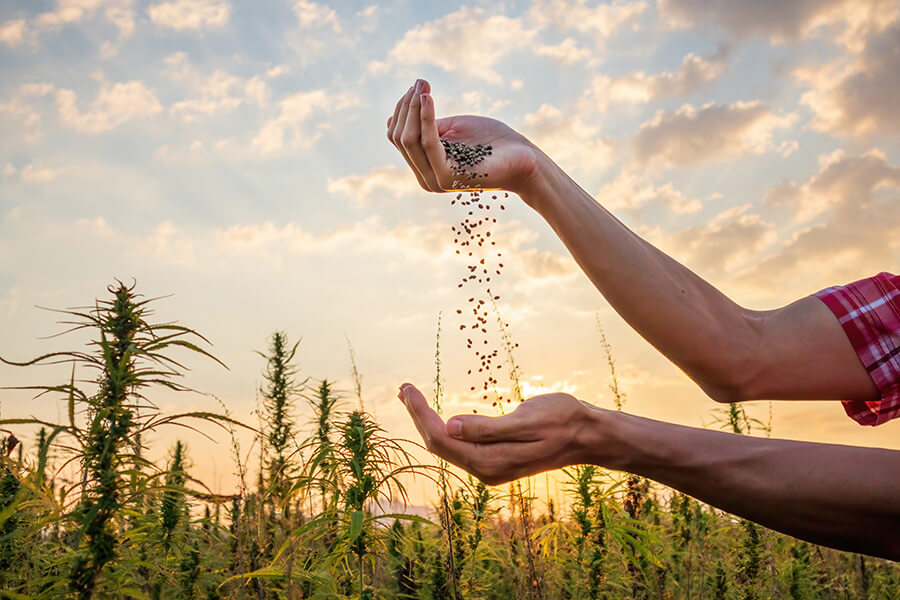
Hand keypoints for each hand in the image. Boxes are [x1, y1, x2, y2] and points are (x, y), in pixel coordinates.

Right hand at [386, 79, 542, 194]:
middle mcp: (426, 177)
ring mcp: (435, 179)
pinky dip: (426, 118)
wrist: (522, 157)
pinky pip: (428, 142)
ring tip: (423, 87)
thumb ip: (426, 125)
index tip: (418, 85)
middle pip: (400, 138)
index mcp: (425, 167)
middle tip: (420, 82)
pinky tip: (428, 99)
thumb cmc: (491, 141)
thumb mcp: (452, 128)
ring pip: (410, 140)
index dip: (403, 109)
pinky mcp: (447, 176)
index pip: (398, 137)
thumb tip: (392, 117)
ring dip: (414, 109)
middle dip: (406, 106)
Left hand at [397, 382, 596, 484]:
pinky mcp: (495, 461)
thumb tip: (451, 426)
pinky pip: (459, 446)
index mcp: (491, 461)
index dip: (420, 414)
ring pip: (447, 446)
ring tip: (410, 397)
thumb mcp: (528, 420)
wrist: (588, 436)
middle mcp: (486, 470)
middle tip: (402, 388)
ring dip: (426, 422)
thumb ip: (488, 428)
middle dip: (418, 416)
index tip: (407, 389)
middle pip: (439, 444)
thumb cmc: (562, 421)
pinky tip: (435, 414)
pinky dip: (443, 427)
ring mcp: (490, 468)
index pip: (442, 438)